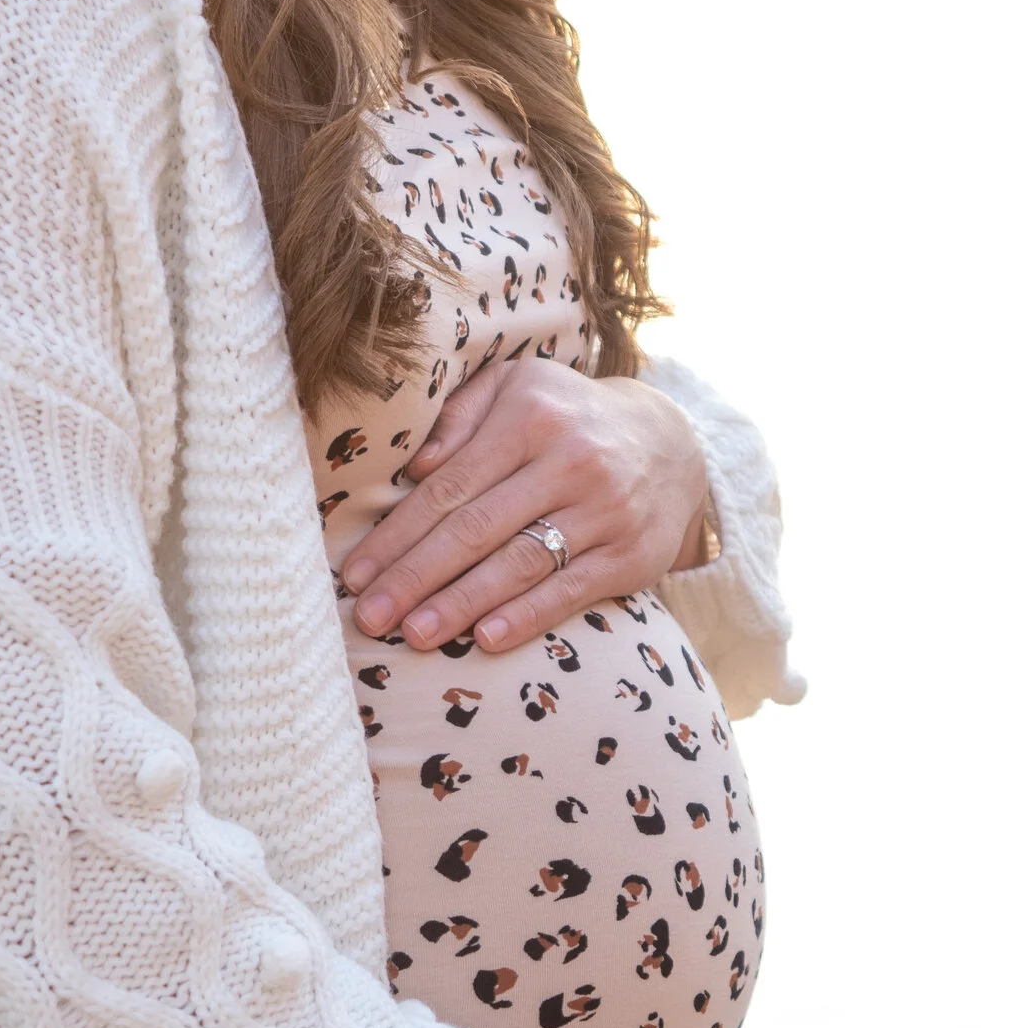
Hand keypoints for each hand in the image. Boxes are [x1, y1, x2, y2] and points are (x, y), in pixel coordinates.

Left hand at [341, 362, 712, 654]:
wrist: (670, 441)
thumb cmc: (566, 418)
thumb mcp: (516, 388)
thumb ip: (460, 416)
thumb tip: (414, 467)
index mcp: (529, 416)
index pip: (449, 486)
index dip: (398, 534)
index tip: (356, 574)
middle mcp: (570, 460)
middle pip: (477, 528)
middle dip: (416, 576)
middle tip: (370, 617)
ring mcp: (605, 509)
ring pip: (520, 563)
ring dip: (461, 604)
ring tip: (414, 635)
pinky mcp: (632, 553)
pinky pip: (571, 590)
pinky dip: (527, 616)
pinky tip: (485, 639)